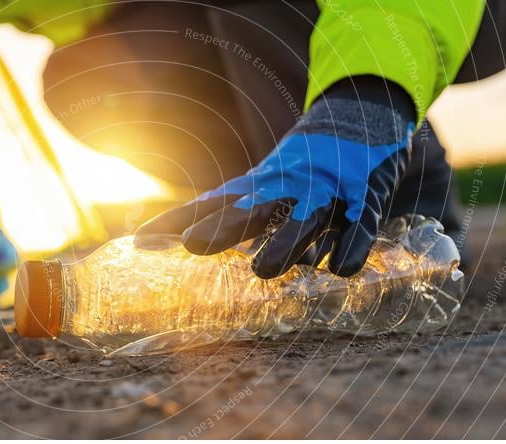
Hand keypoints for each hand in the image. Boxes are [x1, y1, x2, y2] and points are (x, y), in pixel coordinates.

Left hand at [137, 81, 414, 278]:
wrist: (361, 111)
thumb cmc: (304, 163)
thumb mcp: (263, 183)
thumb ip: (225, 210)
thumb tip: (181, 236)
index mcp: (259, 185)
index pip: (212, 204)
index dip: (179, 220)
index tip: (140, 239)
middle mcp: (286, 186)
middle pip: (252, 210)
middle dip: (224, 227)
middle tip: (192, 245)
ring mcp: (327, 191)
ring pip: (304, 219)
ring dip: (283, 242)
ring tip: (261, 271)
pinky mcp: (365, 196)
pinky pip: (360, 224)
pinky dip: (351, 243)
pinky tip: (338, 268)